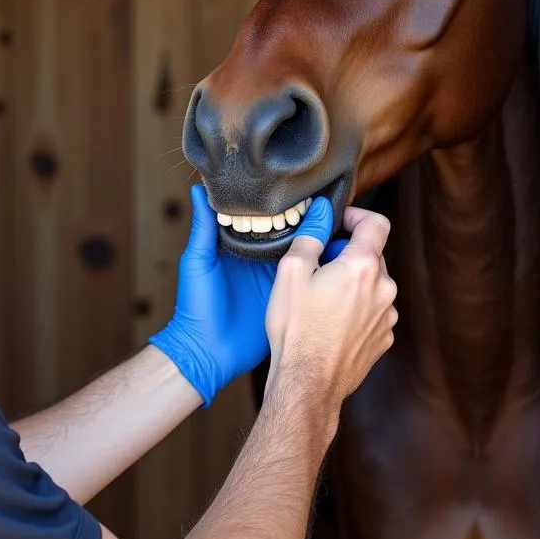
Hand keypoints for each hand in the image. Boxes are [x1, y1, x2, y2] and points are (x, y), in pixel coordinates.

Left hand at [148, 185, 334, 405]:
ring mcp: (277, 281)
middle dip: (309, 223)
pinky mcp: (288, 300)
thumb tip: (197, 188)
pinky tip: (340, 257)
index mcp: (241, 247)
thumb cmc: (196, 306)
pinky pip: (308, 281)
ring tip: (344, 225)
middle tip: (333, 204)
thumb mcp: (198, 262)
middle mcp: (262, 261)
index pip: (267, 220)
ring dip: (320, 245)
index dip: (284, 206)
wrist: (207, 352)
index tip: (304, 186)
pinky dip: (322, 271)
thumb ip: (203, 227)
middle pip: (290, 235)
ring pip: (303, 256)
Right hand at [264, 205, 397, 407]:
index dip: (356, 215)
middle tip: (317, 267)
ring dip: (353, 284)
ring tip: (322, 301)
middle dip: (347, 254)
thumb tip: (321, 212)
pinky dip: (357, 309)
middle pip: (372, 255)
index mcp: (363, 266)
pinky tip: (331, 323)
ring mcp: (387, 316)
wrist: (308, 381)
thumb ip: (310, 236)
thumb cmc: (296, 327)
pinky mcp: (384, 338)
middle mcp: (384, 289)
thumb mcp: (291, 272)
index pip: (376, 223)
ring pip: (373, 285)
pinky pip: (374, 311)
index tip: (339, 222)